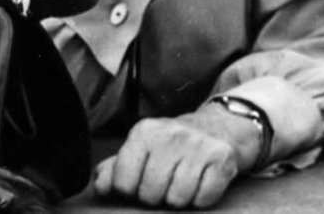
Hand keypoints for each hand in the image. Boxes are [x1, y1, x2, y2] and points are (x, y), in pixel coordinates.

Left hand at [92, 104, 259, 208]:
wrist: (222, 125)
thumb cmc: (175, 144)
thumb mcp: (142, 148)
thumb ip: (115, 168)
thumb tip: (101, 186)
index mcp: (144, 132)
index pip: (122, 183)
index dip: (131, 190)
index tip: (143, 179)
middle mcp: (171, 134)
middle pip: (150, 194)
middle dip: (157, 196)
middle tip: (167, 181)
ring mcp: (199, 145)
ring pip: (177, 199)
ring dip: (180, 198)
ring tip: (184, 181)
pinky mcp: (222, 157)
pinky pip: (204, 198)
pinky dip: (202, 198)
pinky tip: (202, 182)